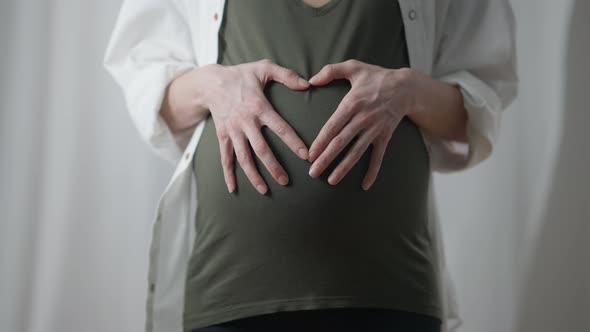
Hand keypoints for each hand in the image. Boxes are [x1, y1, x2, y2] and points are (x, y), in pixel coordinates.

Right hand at [203, 59, 310, 194]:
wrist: (210, 82)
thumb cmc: (241, 75)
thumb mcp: (264, 67)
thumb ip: (286, 75)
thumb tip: (307, 84)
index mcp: (259, 106)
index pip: (279, 127)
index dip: (292, 141)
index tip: (305, 155)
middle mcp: (245, 121)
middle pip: (261, 149)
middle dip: (274, 166)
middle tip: (286, 181)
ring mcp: (232, 131)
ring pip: (243, 157)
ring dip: (253, 175)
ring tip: (265, 190)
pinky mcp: (222, 136)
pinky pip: (225, 158)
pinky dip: (228, 174)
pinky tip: (233, 189)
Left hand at [306, 59, 418, 190]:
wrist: (406, 87)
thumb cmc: (376, 77)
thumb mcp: (354, 67)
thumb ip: (331, 70)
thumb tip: (310, 80)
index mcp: (352, 103)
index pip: (332, 126)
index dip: (320, 142)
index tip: (310, 155)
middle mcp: (362, 119)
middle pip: (341, 142)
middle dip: (326, 159)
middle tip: (313, 173)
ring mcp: (374, 129)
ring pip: (356, 152)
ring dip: (344, 168)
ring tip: (331, 181)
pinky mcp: (385, 136)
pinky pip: (378, 157)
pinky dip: (372, 171)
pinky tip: (365, 185)